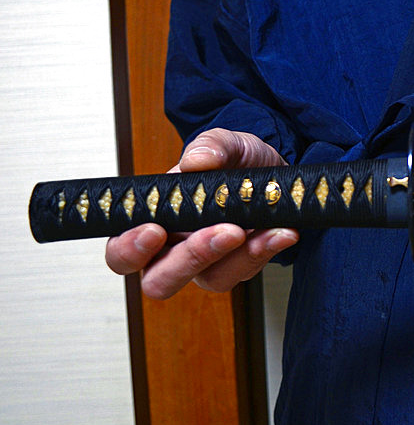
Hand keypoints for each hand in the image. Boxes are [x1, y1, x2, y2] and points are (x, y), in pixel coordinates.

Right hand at [105, 128, 298, 298]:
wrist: (277, 172)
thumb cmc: (237, 163)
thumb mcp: (227, 144)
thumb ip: (211, 145)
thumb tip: (198, 159)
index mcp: (154, 221)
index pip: (122, 251)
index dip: (129, 249)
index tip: (154, 230)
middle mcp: (176, 249)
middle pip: (159, 281)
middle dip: (187, 260)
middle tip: (221, 232)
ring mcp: (211, 262)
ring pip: (212, 280)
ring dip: (236, 256)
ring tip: (252, 228)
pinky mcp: (243, 266)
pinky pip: (249, 270)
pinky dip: (265, 250)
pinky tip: (280, 232)